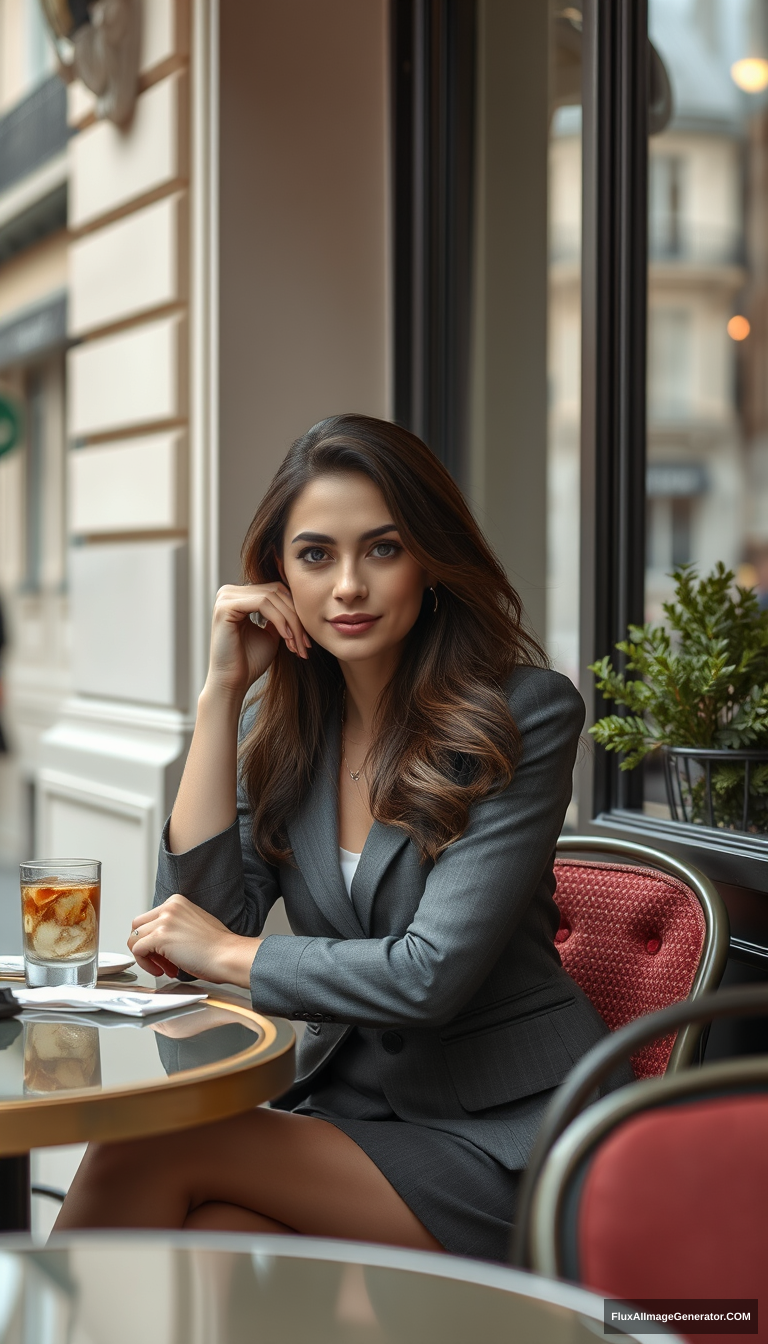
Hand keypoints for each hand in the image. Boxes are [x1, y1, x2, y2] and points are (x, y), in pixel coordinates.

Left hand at [129, 895, 260, 986]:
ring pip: (134, 939)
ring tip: (164, 967)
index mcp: (176, 902)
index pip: (149, 919)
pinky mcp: (159, 937)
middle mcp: (169, 907)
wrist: (228, 955)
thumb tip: (156, 939)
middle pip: (137, 926)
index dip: (153, 939)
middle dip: (145, 947)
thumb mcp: (192, 924)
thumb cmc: (217, 946)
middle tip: (161, 961)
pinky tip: (163, 970)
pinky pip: (137, 951)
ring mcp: (163, 921)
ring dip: (146, 957)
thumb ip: (173, 925)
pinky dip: (145, 964)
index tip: (166, 953)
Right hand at [206, 582, 311, 697]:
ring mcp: (225, 597)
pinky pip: (262, 603)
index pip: (275, 591)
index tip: (307, 638)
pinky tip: (286, 637)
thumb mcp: (271, 633)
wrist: (233, 682)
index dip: (295, 611)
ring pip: (271, 597)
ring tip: (297, 644)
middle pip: (275, 591)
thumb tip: (299, 603)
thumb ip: (281, 616)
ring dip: (290, 621)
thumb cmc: (250, 661)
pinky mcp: (225, 606)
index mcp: (239, 596)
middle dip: (295, 617)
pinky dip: (279, 620)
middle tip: (305, 643)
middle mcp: (229, 592)